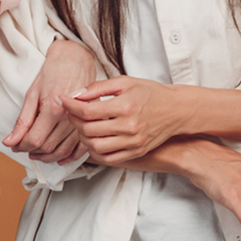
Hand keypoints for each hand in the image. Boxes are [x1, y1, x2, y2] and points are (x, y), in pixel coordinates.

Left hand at [4, 38, 97, 162]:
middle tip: (23, 148)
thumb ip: (22, 121)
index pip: (34, 140)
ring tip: (38, 154)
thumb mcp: (32, 94)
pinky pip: (81, 148)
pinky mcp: (89, 121)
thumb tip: (10, 141)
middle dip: (32, 152)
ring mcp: (81, 121)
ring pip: (63, 151)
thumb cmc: (53, 73)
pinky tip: (60, 158)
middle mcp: (69, 118)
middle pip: (48, 147)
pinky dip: (69, 156)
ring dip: (48, 157)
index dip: (21, 147)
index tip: (15, 146)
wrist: (75, 59)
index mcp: (53, 109)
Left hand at [62, 77, 186, 163]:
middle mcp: (129, 127)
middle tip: (71, 112)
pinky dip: (95, 152)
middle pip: (88, 130)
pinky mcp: (136, 151)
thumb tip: (76, 94)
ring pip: (95, 147)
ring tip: (82, 126)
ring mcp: (133, 142)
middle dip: (73, 121)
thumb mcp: (126, 82)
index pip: (87, 111)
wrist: (177, 110)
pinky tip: (93, 140)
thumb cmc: (152, 93)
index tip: (63, 101)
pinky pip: (108, 158)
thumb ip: (99, 87)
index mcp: (125, 106)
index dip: (70, 106)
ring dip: (82, 138)